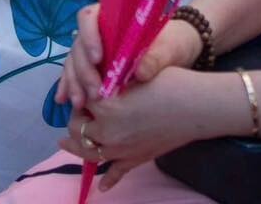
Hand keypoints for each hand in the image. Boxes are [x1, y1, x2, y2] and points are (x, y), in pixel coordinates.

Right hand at [57, 10, 201, 111]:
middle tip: (95, 93)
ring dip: (74, 82)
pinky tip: (65, 101)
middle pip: (78, 44)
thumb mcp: (169, 48)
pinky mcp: (96, 67)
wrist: (180, 53)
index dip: (88, 37)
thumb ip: (155, 57)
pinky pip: (77, 74)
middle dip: (83, 70)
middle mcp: (97, 31)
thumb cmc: (172, 43)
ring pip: (74, 61)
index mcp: (111, 16)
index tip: (98, 58)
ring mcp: (94, 49)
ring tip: (79, 104)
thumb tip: (140, 74)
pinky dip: (70, 86)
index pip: (88, 18)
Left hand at [63, 67, 215, 191]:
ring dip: (76, 148)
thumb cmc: (166, 82)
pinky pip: (117, 173)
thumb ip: (109, 80)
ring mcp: (123, 150)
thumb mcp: (130, 73)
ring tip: (64, 142)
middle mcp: (109, 132)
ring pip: (90, 153)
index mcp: (104, 107)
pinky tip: (101, 186)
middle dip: (74, 119)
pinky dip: (107, 179)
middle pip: (78, 130)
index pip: (79, 100)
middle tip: (77, 109)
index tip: (80, 86)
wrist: (196, 106)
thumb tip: (94, 80)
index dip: (79, 91)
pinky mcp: (137, 160)